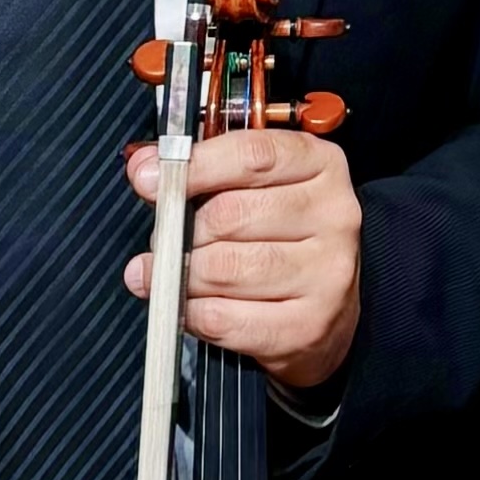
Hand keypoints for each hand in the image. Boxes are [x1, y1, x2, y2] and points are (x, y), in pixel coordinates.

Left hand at [138, 122, 359, 395]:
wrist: (326, 307)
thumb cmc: (278, 237)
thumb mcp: (251, 186)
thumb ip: (199, 170)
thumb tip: (144, 169)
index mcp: (321, 166)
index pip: (251, 155)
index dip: (192, 167)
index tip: (148, 179)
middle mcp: (334, 215)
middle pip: (230, 215)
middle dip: (181, 230)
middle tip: (170, 241)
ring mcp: (327, 273)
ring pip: (223, 268)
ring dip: (184, 275)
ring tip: (179, 274)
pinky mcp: (309, 325)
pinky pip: (224, 318)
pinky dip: (193, 313)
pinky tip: (192, 305)